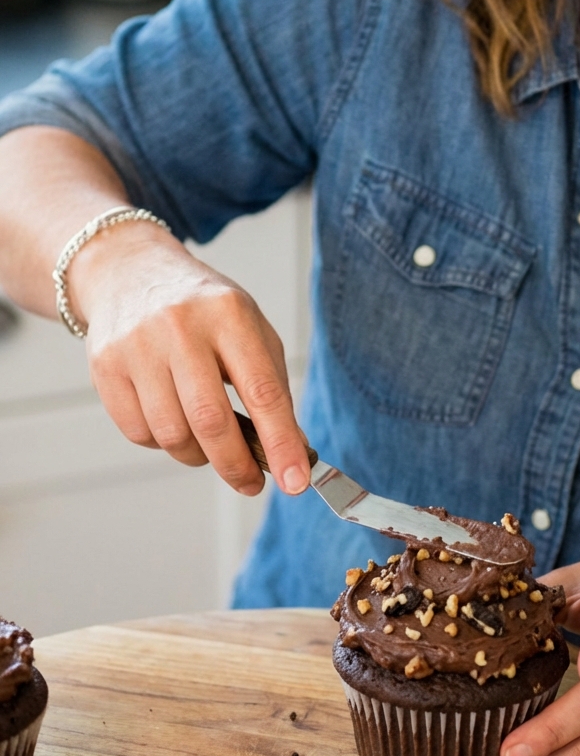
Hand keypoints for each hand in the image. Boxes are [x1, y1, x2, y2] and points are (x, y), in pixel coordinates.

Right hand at [70, 220, 309, 496]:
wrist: (131, 273)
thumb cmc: (203, 309)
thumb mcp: (249, 327)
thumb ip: (271, 384)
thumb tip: (290, 449)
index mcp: (229, 314)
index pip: (262, 390)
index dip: (281, 443)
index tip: (297, 481)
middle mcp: (180, 327)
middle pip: (211, 421)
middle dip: (236, 465)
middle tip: (251, 483)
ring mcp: (137, 345)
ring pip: (172, 435)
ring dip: (198, 456)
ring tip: (210, 444)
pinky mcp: (105, 366)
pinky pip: (139, 433)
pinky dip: (163, 443)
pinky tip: (174, 421)